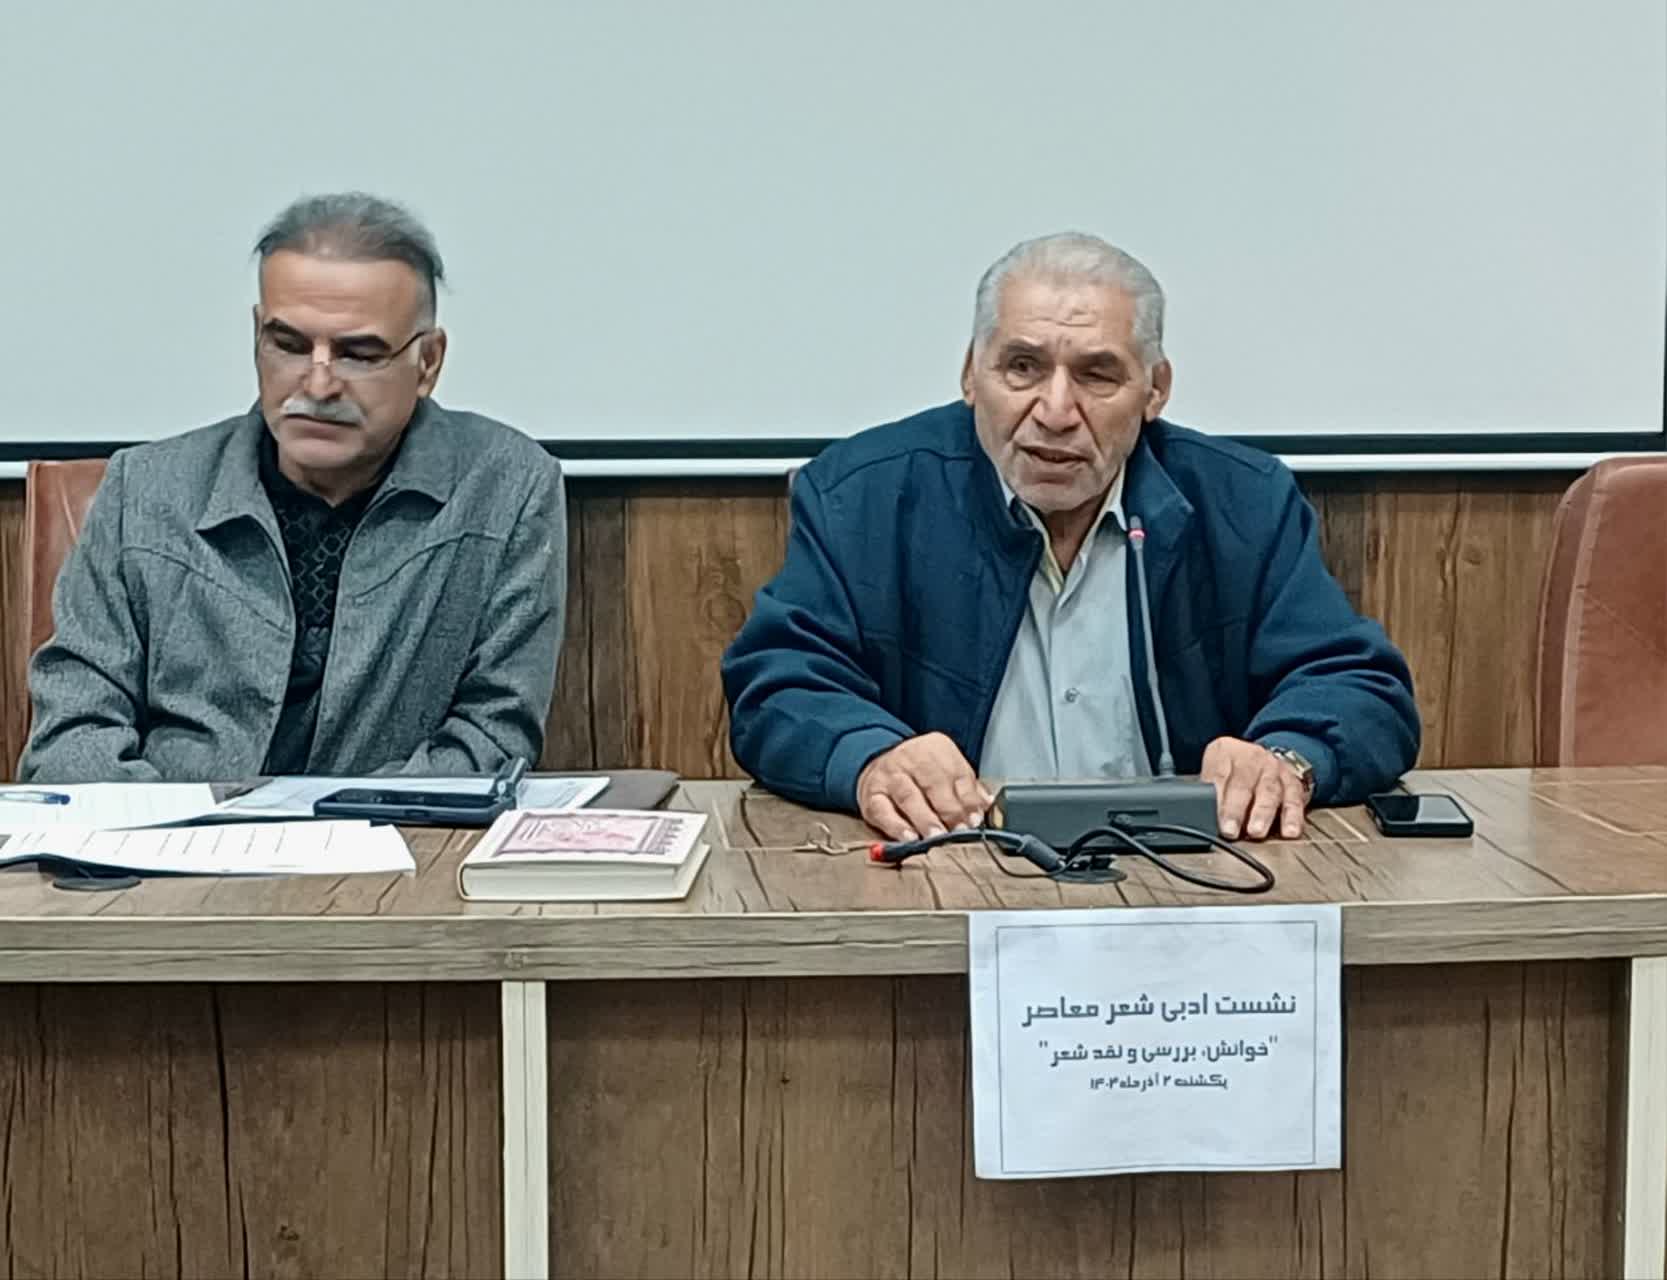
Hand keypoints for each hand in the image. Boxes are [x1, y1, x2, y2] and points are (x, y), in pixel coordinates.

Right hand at [857, 733, 993, 840]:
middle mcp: (910, 757)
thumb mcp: (946, 771)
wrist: (877, 767)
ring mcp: (888, 775)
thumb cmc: (919, 774)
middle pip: (933, 782)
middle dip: (949, 809)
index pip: (956, 773)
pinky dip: (896, 826)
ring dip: (925, 819)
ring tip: (936, 836)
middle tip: (959, 830)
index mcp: (935, 748)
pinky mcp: (871, 795)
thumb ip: (967, 788)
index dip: (968, 799)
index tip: (975, 819)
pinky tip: (909, 837)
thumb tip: (986, 805)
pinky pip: (882, 810)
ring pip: (908, 796)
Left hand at [1200, 737, 1306, 840]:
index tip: (1214, 819)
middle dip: (1236, 810)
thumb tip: (1198, 817)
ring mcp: (1274, 769)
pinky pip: (1294, 800)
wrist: (1264, 758)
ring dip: (1262, 814)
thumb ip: (1207, 790)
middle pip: (1243, 784)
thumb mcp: (1215, 769)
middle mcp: (1252, 758)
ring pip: (1269, 792)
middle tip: (1230, 831)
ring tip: (1256, 832)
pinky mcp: (1293, 782)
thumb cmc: (1234, 770)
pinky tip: (1289, 831)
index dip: (1217, 799)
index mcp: (1226, 752)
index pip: (1219, 775)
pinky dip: (1293, 818)